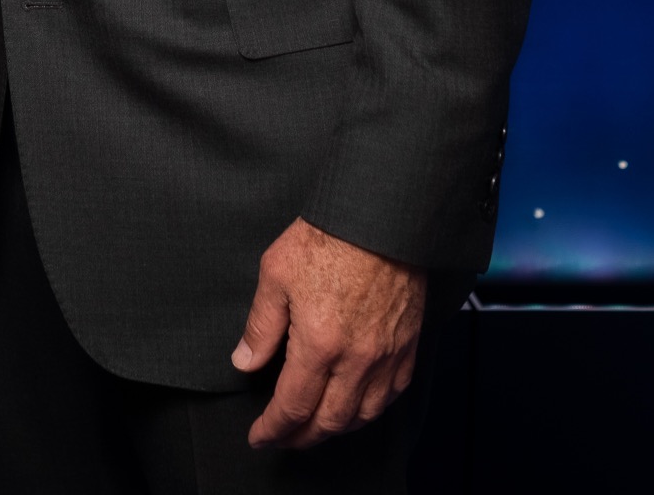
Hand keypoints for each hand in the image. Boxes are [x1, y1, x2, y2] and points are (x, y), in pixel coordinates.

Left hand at [230, 218, 426, 448]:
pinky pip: (393, 394)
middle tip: (283, 438)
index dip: (273, 429)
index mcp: (319, 344)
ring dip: (336, 428)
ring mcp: (387, 355)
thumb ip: (261, 326)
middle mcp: (357, 359)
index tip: (260, 436)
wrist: (381, 215)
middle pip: (329, 422)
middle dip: (301, 438)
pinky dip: (371, 410)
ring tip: (316, 426)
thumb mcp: (276, 274)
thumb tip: (245, 361)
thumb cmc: (329, 236)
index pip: (292, 407)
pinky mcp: (408, 344)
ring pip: (363, 415)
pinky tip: (358, 405)